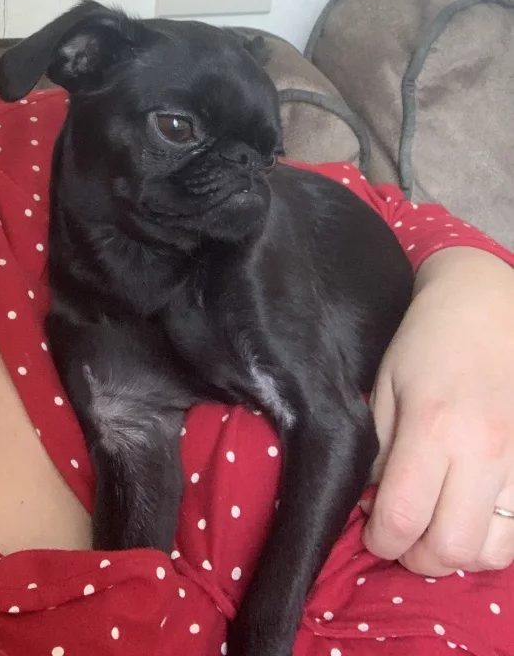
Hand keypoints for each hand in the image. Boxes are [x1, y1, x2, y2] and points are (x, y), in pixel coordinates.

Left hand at [364, 246, 513, 575]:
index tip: (371, 529)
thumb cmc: (428, 342)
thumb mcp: (386, 388)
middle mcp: (484, 451)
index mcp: (433, 427)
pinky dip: (492, 539)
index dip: (380, 539)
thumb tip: (374, 503)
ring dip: (458, 552)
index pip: (403, 518)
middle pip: (451, 548)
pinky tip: (469, 515)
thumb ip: (379, 450)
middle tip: (401, 535)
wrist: (487, 307)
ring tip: (436, 527)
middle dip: (417, 556)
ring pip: (492, 552)